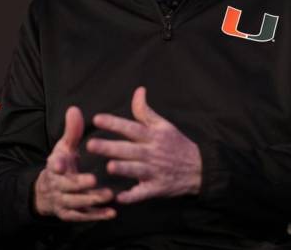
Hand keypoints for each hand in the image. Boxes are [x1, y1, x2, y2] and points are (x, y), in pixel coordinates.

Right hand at [34, 106, 115, 220]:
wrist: (48, 192)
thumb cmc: (62, 163)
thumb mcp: (64, 147)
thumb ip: (72, 131)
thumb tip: (74, 109)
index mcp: (55, 165)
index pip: (54, 164)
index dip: (56, 164)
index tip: (61, 164)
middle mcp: (57, 184)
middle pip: (67, 186)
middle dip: (79, 183)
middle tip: (94, 179)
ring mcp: (63, 201)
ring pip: (76, 202)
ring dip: (91, 199)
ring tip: (108, 195)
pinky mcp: (71, 214)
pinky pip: (83, 216)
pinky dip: (97, 215)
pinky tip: (112, 213)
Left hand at [86, 87, 201, 203]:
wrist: (199, 169)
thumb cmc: (177, 145)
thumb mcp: (164, 125)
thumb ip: (146, 111)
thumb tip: (138, 90)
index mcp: (153, 136)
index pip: (131, 128)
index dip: (114, 123)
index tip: (97, 119)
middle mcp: (152, 153)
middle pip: (129, 149)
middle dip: (110, 147)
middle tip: (91, 145)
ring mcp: (155, 172)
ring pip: (136, 170)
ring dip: (124, 169)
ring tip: (109, 167)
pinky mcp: (157, 188)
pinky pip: (143, 193)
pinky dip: (133, 196)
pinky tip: (120, 198)